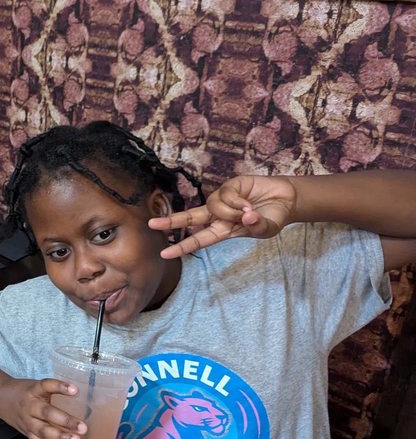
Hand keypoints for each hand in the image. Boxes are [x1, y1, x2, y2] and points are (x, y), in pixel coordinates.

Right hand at [0, 377, 86, 438]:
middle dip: (65, 421)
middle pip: (47, 413)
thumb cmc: (26, 392)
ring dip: (60, 437)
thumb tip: (87, 398)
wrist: (0, 398)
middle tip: (82, 427)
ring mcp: (28, 422)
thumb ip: (55, 393)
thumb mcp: (38, 386)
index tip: (75, 390)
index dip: (60, 387)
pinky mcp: (27, 434)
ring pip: (43, 431)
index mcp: (34, 391)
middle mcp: (30, 406)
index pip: (47, 386)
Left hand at [148, 175, 297, 258]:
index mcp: (223, 230)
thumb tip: (247, 217)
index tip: (164, 254)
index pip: (199, 240)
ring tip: (248, 211)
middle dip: (171, 221)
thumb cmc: (273, 217)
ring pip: (213, 206)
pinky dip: (237, 200)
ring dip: (231, 211)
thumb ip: (256, 227)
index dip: (182, 247)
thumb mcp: (266, 229)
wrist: (286, 199)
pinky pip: (225, 194)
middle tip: (151, 224)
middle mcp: (218, 215)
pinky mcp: (230, 185)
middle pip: (190, 217)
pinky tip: (249, 202)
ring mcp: (222, 199)